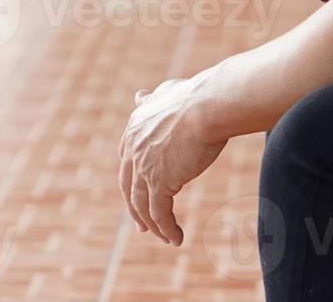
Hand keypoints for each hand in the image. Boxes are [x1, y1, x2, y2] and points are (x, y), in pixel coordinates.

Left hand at [117, 75, 228, 244]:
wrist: (206, 106)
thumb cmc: (194, 98)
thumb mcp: (165, 93)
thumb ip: (152, 99)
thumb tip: (140, 96)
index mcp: (134, 129)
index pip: (126, 161)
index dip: (131, 180)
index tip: (137, 194)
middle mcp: (133, 149)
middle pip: (128, 187)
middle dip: (135, 209)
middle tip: (142, 226)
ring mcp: (144, 167)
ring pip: (143, 205)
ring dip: (154, 225)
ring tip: (165, 238)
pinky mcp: (159, 182)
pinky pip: (160, 213)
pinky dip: (166, 229)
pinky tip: (176, 238)